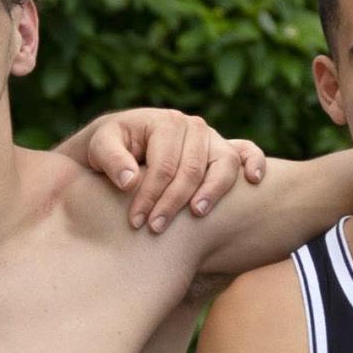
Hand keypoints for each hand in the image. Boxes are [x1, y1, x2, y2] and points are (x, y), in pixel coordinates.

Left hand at [65, 107, 270, 233]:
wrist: (120, 144)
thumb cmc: (107, 148)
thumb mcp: (99, 147)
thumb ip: (111, 159)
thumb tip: (131, 180)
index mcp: (166, 123)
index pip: (164, 165)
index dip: (150, 195)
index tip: (136, 222)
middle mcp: (193, 127)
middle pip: (193, 169)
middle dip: (174, 202)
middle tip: (155, 229)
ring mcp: (211, 138)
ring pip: (223, 164)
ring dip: (213, 191)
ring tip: (197, 214)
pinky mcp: (223, 150)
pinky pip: (247, 151)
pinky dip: (254, 162)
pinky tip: (253, 181)